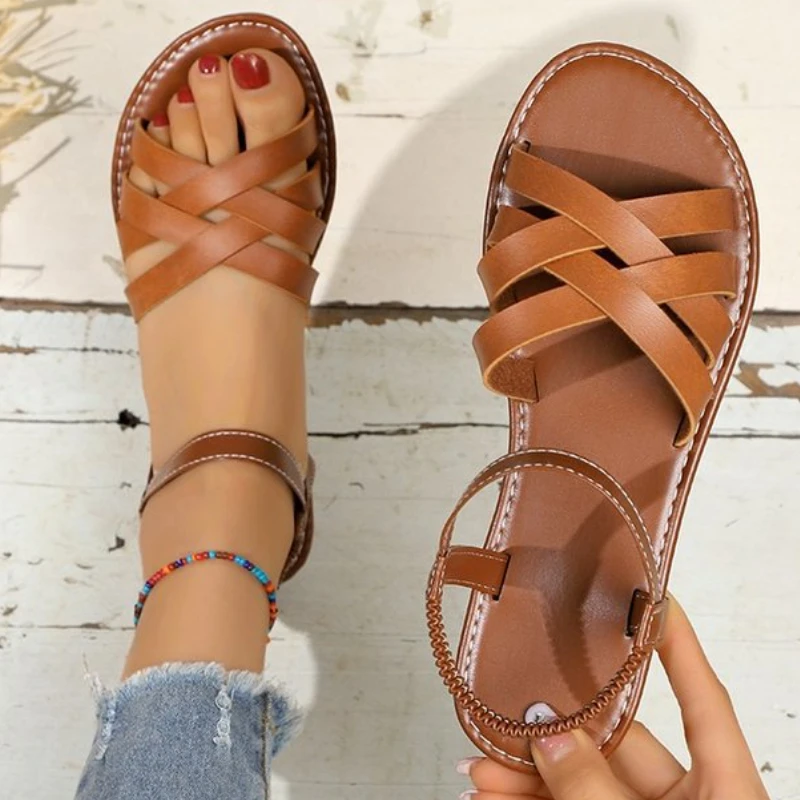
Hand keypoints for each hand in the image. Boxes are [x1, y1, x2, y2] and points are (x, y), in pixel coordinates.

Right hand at [459, 598, 769, 798]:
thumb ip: (596, 793)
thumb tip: (552, 734)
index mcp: (726, 793)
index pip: (704, 700)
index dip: (680, 646)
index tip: (656, 599)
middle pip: (619, 749)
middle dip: (554, 735)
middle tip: (505, 721)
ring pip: (582, 788)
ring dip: (528, 778)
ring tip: (479, 770)